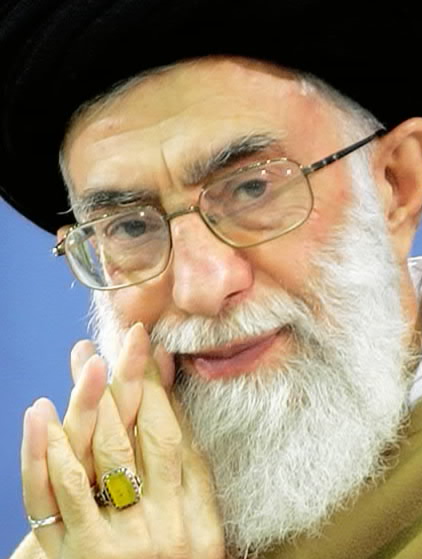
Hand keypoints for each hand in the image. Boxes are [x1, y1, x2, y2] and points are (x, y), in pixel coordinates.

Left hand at [21, 324, 224, 558]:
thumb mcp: (197, 528)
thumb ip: (189, 472)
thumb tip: (177, 411)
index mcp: (197, 513)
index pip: (172, 434)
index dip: (156, 388)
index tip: (143, 349)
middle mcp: (166, 523)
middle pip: (140, 436)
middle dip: (125, 381)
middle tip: (112, 341)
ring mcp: (125, 541)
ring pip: (104, 456)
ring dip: (89, 401)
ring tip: (83, 360)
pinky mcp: (85, 558)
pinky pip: (63, 496)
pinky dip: (48, 451)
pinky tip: (41, 413)